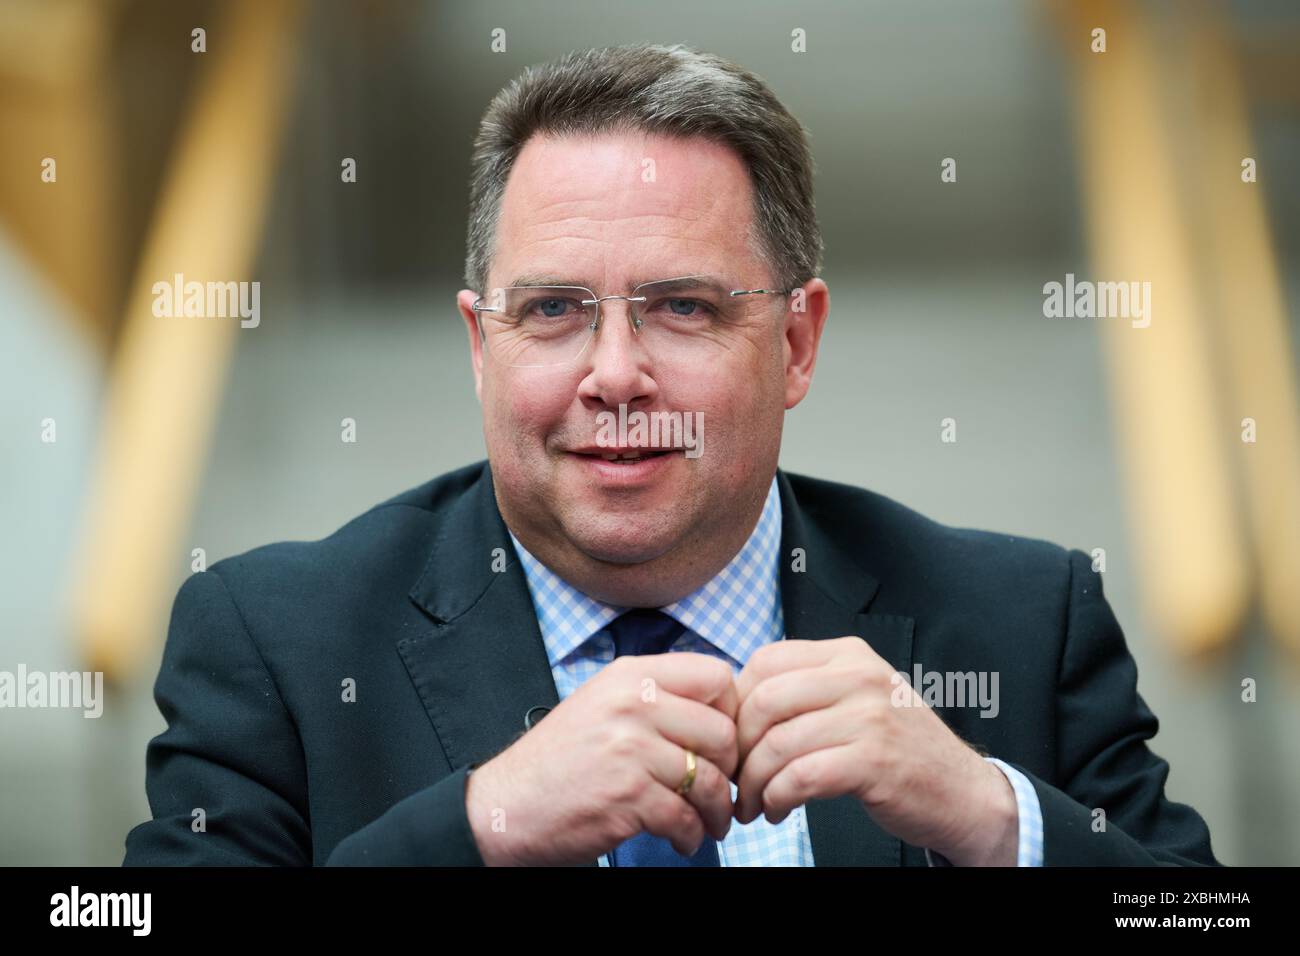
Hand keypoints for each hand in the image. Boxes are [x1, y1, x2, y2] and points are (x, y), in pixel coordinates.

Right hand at [466, 652, 738, 864]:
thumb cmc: (560, 758)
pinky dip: (691, 836)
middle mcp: (633, 704)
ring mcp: (631, 750)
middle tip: (721, 788)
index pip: (714, 676)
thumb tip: (717, 710)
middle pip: (722, 731)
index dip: (731, 711)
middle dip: (730, 769)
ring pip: (710, 780)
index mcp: (631, 676)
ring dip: (717, 811)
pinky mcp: (628, 796)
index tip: (723, 740)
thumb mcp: (603, 703)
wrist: (508, 804)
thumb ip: (655, 697)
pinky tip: (681, 839)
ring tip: (709, 823)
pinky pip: (685, 817)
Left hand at [731, 637, 1018, 865]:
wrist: (963, 791)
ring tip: (754, 803)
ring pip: (777, 743)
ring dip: (754, 783)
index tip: (732, 738)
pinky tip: (779, 810)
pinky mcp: (874, 761)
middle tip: (735, 778)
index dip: (736, 703)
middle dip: (738, 747)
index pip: (765, 661)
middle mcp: (859, 675)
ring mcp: (870, 716)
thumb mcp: (857, 698)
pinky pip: (801, 777)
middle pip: (763, 701)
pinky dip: (778, 798)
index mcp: (848, 654)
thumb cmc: (899, 748)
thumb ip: (807, 690)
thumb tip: (735, 705)